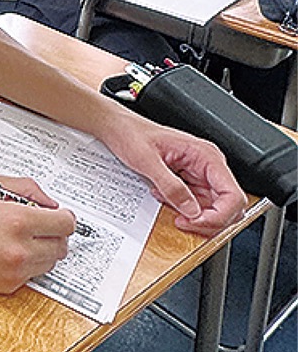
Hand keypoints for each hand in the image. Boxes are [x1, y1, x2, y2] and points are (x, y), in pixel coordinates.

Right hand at [0, 173, 75, 293]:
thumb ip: (28, 189)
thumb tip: (50, 203)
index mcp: (16, 221)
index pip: (65, 224)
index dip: (64, 216)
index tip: (60, 214)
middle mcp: (16, 250)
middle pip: (62, 247)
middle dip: (54, 233)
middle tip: (39, 222)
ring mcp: (10, 271)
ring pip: (50, 263)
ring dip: (42, 249)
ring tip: (19, 235)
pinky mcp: (2, 285)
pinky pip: (31, 275)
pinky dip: (27, 263)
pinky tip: (7, 247)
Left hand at [101, 111, 246, 234]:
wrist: (119, 128)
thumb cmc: (132, 134)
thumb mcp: (147, 161)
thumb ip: (170, 186)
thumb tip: (191, 210)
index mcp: (206, 155)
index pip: (232, 195)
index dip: (219, 216)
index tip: (196, 222)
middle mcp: (208, 166)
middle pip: (227, 208)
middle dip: (206, 221)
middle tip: (182, 222)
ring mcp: (200, 176)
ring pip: (213, 211)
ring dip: (193, 217)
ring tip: (168, 204)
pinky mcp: (190, 183)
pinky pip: (196, 207)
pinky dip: (183, 212)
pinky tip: (165, 200)